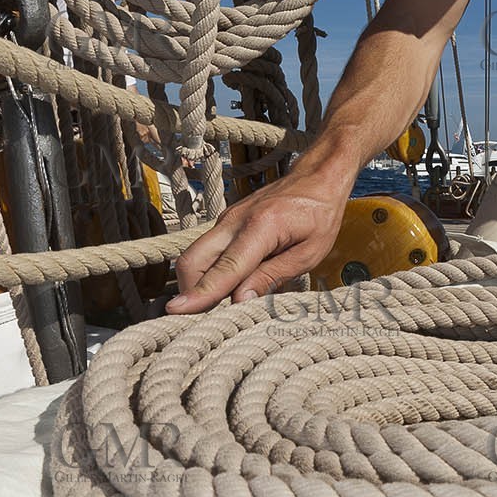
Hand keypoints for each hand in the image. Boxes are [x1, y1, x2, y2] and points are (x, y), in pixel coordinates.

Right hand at [166, 168, 348, 313]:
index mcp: (261, 226)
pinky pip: (206, 250)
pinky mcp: (225, 223)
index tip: (177, 311)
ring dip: (198, 283)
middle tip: (202, 318)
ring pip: (195, 256)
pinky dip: (208, 271)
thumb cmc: (319, 214)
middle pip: (193, 261)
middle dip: (191, 292)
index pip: (225, 268)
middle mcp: (235, 221)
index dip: (201, 293)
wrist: (317, 177)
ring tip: (218, 305)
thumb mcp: (308, 253)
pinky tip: (228, 285)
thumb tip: (241, 301)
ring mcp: (226, 219)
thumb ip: (272, 276)